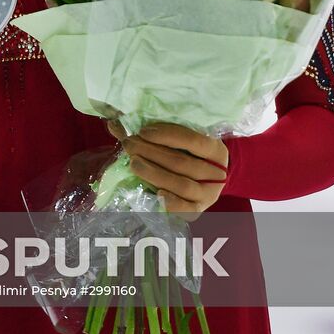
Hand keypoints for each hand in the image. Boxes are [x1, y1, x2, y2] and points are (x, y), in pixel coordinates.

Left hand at [106, 120, 228, 220]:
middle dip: (152, 152)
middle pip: (182, 163)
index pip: (194, 140)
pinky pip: (185, 210)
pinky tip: (155, 192)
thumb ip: (154, 130)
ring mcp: (209, 194)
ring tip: (133, 163)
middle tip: (129, 144)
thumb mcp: (178, 139)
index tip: (143, 131)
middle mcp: (217, 173)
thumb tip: (116, 122)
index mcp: (216, 150)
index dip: (168, 135)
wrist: (203, 179)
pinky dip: (170, 202)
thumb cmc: (188, 153)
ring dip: (154, 173)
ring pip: (181, 185)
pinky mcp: (198, 211)